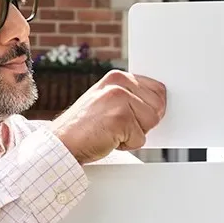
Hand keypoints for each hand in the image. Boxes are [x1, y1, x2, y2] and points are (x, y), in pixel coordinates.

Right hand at [49, 70, 165, 163]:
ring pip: (151, 123)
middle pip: (158, 107)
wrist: (63, 143)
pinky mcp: (120, 118)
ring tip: (111, 131)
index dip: (150, 109)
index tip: (133, 117)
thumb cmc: (85, 127)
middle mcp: (119, 84)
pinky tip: (107, 138)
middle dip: (142, 123)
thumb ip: (131, 98)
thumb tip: (160, 105)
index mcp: (118, 77)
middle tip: (117, 125)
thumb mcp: (107, 102)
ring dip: (134, 135)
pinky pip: (140, 139)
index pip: (158, 90)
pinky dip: (126, 145)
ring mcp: (120, 99)